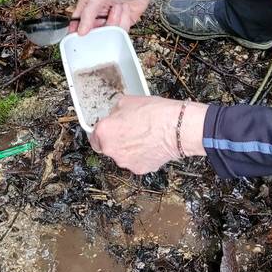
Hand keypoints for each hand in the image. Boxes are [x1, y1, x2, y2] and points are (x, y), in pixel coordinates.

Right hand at [69, 0, 152, 35]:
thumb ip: (88, 14)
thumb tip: (81, 30)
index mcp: (89, 5)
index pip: (78, 22)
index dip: (77, 31)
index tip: (78, 38)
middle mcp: (99, 13)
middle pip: (95, 31)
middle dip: (102, 26)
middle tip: (105, 20)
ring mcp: (111, 18)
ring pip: (109, 32)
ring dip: (115, 19)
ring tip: (119, 6)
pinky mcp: (123, 22)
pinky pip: (121, 30)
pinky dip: (124, 21)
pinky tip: (126, 9)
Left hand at [90, 96, 207, 174]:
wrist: (177, 128)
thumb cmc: (155, 113)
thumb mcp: (127, 101)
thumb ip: (115, 112)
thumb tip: (115, 116)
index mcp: (104, 132)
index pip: (93, 137)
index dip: (102, 132)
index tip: (108, 129)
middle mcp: (111, 150)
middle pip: (109, 147)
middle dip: (117, 140)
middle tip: (131, 129)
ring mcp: (126, 162)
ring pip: (123, 156)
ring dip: (129, 148)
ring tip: (144, 136)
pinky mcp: (140, 169)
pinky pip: (137, 161)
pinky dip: (142, 155)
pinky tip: (151, 144)